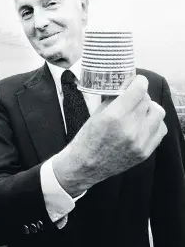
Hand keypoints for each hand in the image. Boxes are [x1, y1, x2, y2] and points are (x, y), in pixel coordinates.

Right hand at [53, 75, 167, 196]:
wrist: (86, 166)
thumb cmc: (87, 138)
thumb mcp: (97, 113)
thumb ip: (114, 99)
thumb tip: (127, 87)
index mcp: (114, 116)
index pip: (139, 90)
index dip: (139, 81)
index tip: (137, 81)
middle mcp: (130, 128)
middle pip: (148, 100)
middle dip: (141, 95)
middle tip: (134, 97)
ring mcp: (140, 142)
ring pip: (158, 113)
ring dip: (150, 108)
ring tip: (140, 111)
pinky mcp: (145, 152)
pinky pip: (161, 130)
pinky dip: (154, 123)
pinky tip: (144, 124)